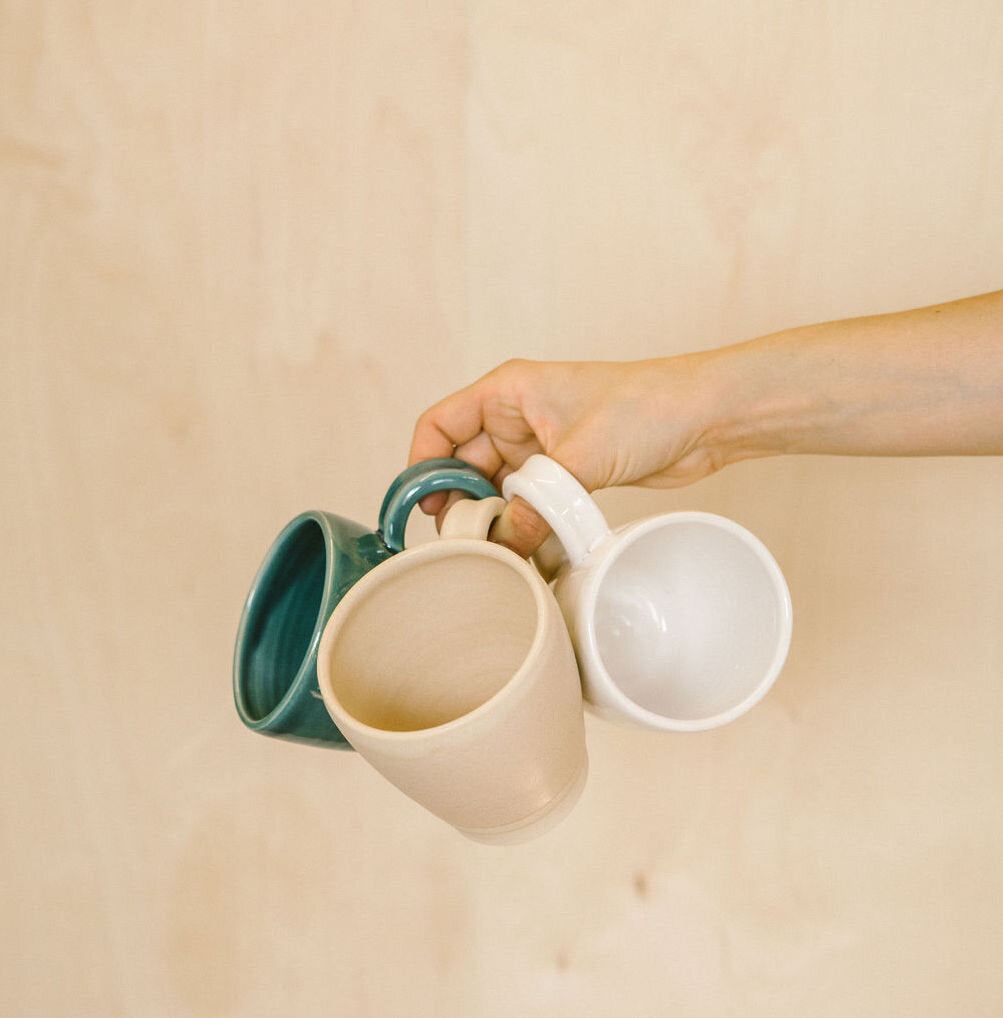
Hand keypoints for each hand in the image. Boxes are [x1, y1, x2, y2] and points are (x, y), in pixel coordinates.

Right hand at [408, 355, 731, 555]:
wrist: (705, 417)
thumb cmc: (645, 407)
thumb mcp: (580, 457)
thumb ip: (534, 505)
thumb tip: (503, 547)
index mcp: (506, 392)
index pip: (439, 425)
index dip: (422, 466)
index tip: (421, 508)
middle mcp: (516, 418)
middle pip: (463, 464)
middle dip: (459, 504)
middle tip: (463, 545)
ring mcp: (540, 447)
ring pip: (495, 489)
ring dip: (493, 520)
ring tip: (492, 554)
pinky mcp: (565, 473)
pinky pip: (527, 503)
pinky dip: (521, 526)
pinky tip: (522, 551)